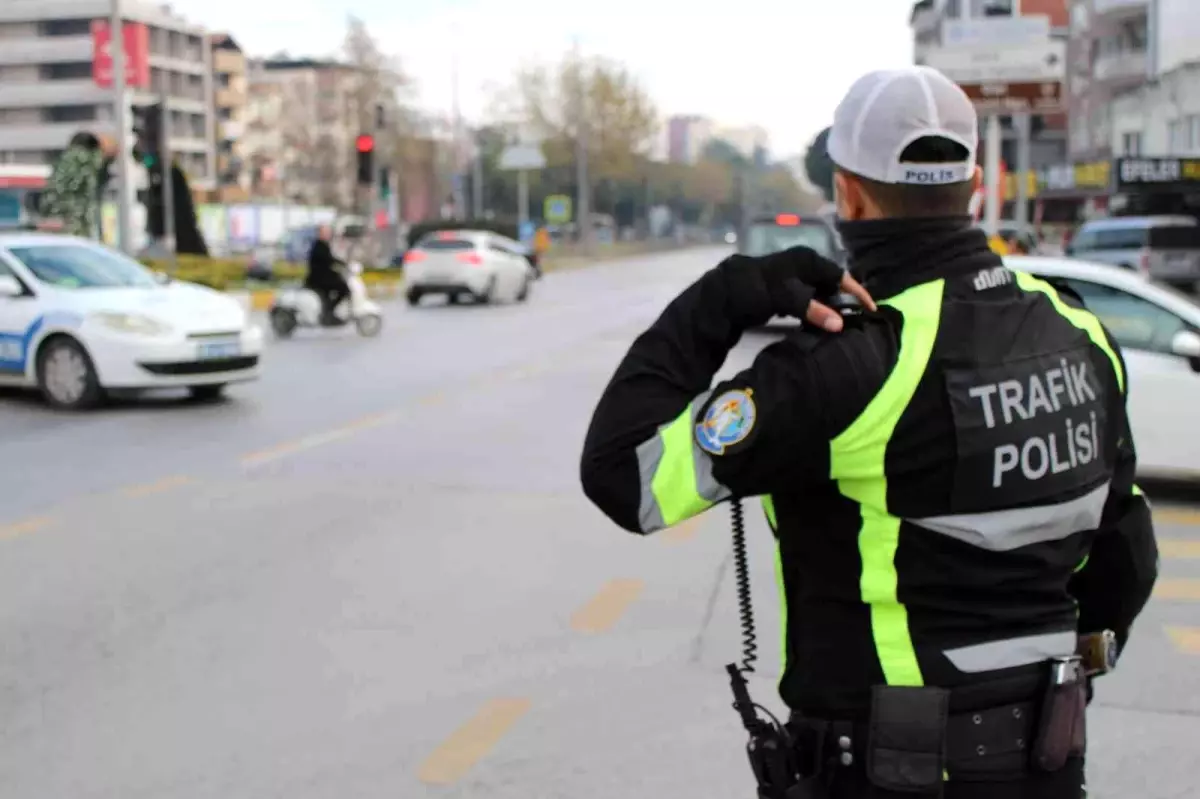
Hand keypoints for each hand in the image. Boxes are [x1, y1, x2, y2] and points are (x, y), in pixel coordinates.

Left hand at [723, 246, 875, 331]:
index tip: (871, 310)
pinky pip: (808, 299)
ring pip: (820, 292)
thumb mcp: (785, 298)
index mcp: (807, 261)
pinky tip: (820, 323)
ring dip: (830, 307)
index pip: (841, 276)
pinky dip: (816, 310)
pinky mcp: (785, 290)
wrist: (723, 292)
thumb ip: (812, 309)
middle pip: (832, 284)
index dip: (857, 293)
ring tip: (843, 324)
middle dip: (845, 301)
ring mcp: (794, 277)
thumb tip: (840, 325)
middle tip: (858, 320)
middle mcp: (803, 265)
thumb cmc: (756, 289)